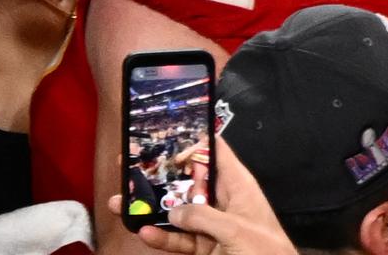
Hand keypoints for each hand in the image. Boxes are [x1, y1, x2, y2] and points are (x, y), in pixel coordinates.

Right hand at [108, 137, 296, 254]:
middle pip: (187, 182)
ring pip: (177, 212)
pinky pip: (178, 239)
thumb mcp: (235, 228)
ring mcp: (212, 226)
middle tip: (130, 167)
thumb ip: (202, 216)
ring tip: (121, 202)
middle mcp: (222, 201)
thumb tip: (174, 212)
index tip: (167, 143)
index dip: (192, 143)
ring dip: (150, 209)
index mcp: (237, 185)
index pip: (214, 152)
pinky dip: (162, 238)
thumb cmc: (267, 251)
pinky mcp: (204, 248)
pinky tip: (144, 232)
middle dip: (159, 177)